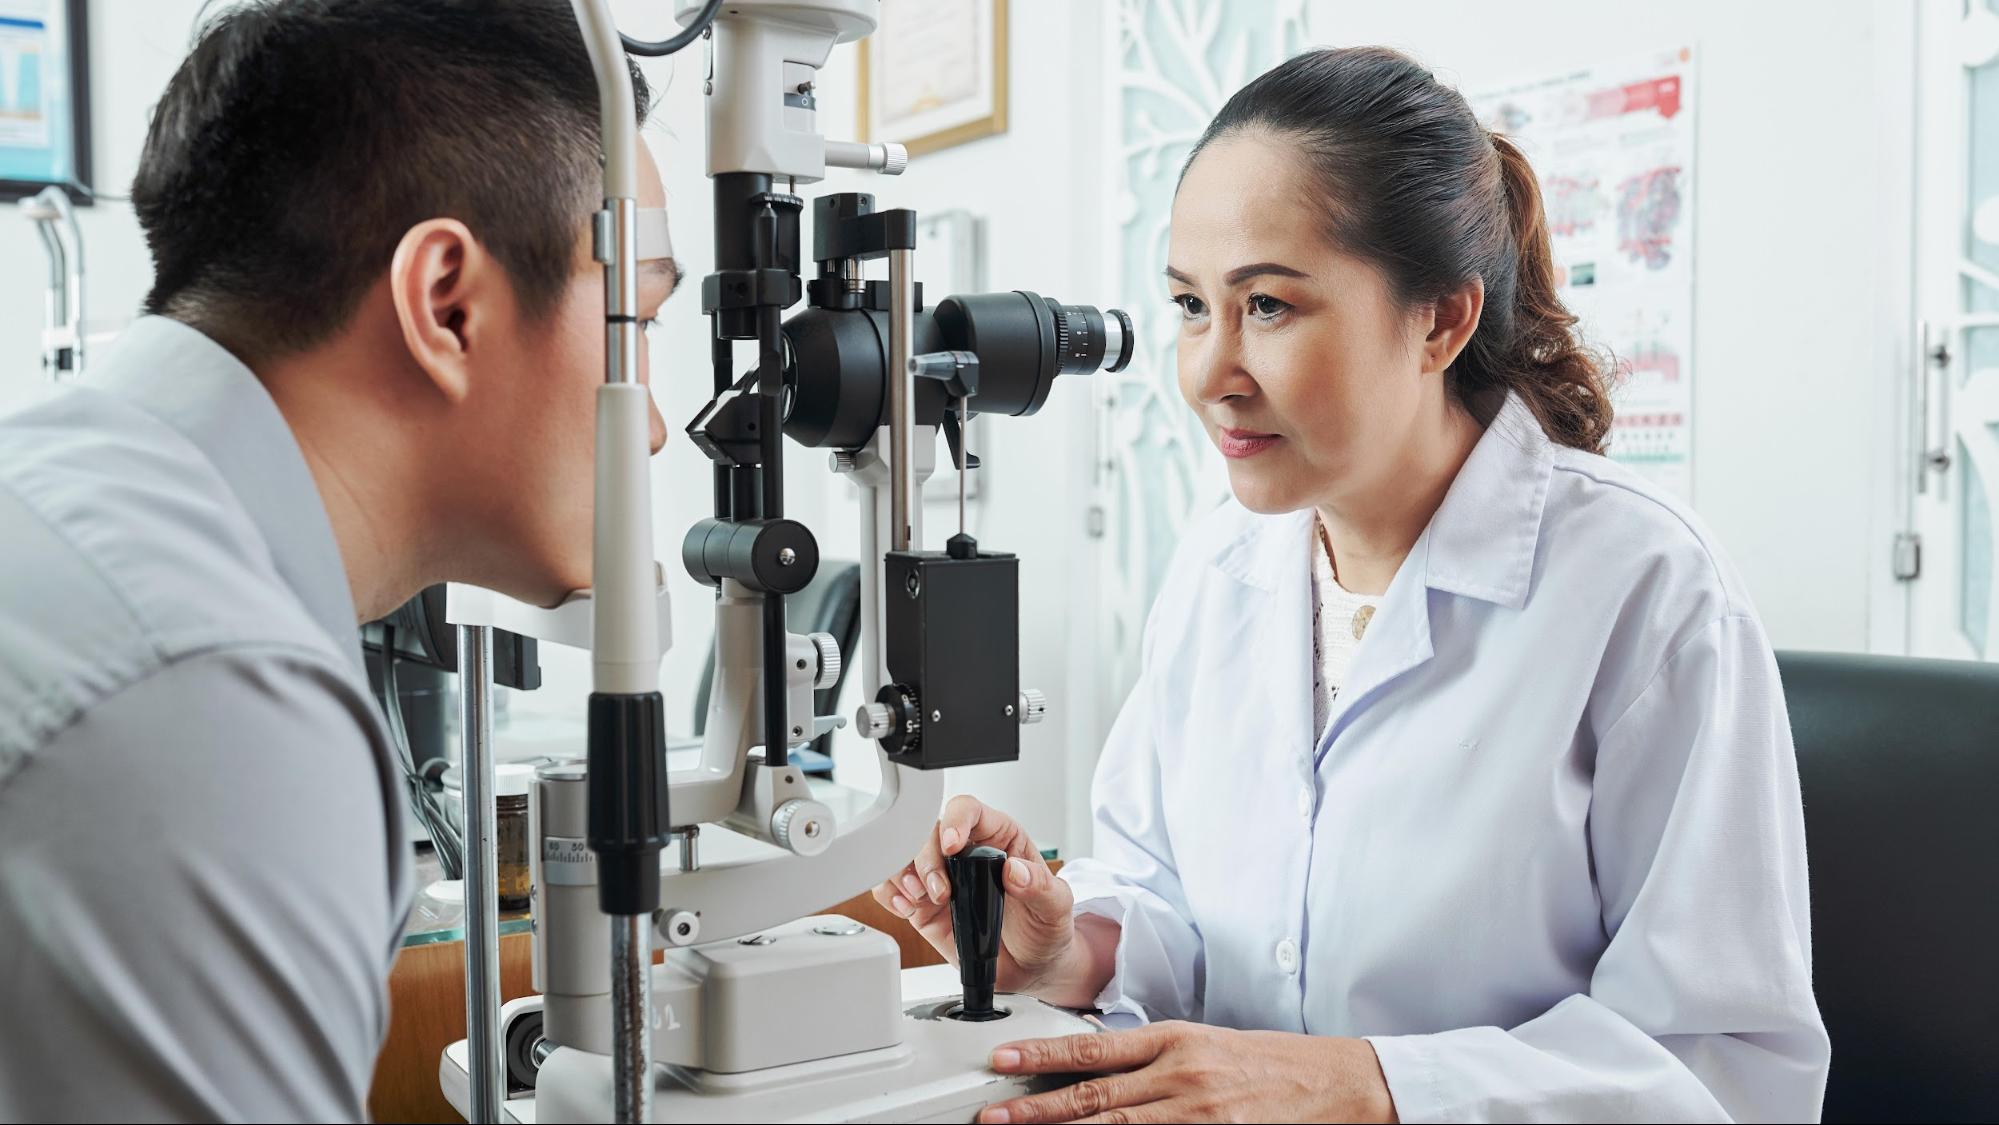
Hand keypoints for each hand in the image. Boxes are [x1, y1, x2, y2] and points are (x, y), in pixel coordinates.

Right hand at [871, 796, 1095, 1003]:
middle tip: (938, 891)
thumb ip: (1040, 885)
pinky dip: (890, 893)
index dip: (955, 820)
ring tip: (919, 899)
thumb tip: (1016, 870)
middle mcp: (965, 852)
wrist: (1032, 968)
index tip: (951, 845)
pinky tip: (906, 907)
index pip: (968, 811)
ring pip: (904, 855)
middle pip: (929, 832)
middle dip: (926, 859)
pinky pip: (892, 886)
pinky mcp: (924, 905)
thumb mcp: (1056, 906)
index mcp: (999, 838)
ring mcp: (942, 878)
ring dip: (902, 874)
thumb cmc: (1044, 928)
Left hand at [976, 1022, 1397, 1123]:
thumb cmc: (1275, 1065)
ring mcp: (1200, 1116)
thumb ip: (1155, 1059)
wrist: (1344, 1083)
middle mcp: (1183, 1076)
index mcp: (1178, 1041)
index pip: (1096, 1047)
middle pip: (1095, 1096)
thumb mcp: (1209, 1045)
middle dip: (1037, 1110)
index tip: (1002, 1059)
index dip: (1043, 1055)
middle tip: (992, 1116)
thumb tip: (1098, 1071)